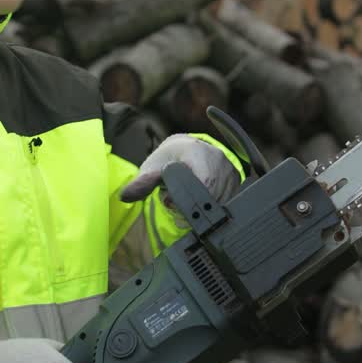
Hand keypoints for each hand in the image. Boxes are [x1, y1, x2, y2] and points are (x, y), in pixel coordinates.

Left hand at [119, 134, 238, 206]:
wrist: (185, 151)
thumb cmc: (167, 161)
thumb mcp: (151, 169)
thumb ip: (141, 183)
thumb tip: (125, 196)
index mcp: (198, 152)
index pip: (203, 182)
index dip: (186, 199)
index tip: (170, 201)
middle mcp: (219, 159)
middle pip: (211, 197)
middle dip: (191, 208)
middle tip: (174, 205)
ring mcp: (230, 171)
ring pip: (220, 203)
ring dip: (200, 210)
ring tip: (183, 202)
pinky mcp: (236, 182)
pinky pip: (227, 203)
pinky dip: (210, 209)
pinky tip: (197, 204)